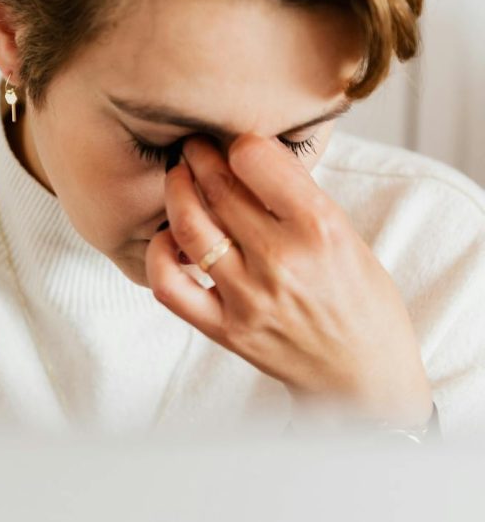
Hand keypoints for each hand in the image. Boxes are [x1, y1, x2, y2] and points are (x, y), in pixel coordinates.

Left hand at [145, 133, 432, 428]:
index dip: (238, 142)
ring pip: (188, 227)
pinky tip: (168, 237)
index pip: (255, 159)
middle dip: (198, 155)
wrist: (363, 378)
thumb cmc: (360, 301)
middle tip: (195, 147)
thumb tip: (248, 156)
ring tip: (178, 178)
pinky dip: (158, 254)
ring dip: (175, 192)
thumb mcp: (349, 235)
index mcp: (320, 228)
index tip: (234, 142)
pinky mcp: (225, 329)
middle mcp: (281, 260)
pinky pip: (169, 286)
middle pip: (217, 187)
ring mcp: (248, 297)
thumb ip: (298, 198)